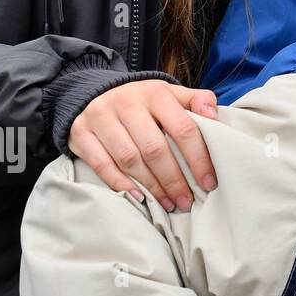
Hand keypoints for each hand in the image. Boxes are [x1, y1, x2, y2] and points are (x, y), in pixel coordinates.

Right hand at [68, 79, 218, 212]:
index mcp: (155, 92)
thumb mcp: (170, 94)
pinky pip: (102, 165)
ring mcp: (101, 118)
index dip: (198, 158)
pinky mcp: (80, 134)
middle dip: (174, 179)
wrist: (94, 93)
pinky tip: (139, 198)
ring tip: (168, 203)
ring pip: (129, 159)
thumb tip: (215, 117)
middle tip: (187, 200)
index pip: (183, 128)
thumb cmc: (143, 101)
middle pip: (154, 148)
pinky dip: (121, 184)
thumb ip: (196, 101)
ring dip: (152, 186)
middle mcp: (127, 103)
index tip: (208, 181)